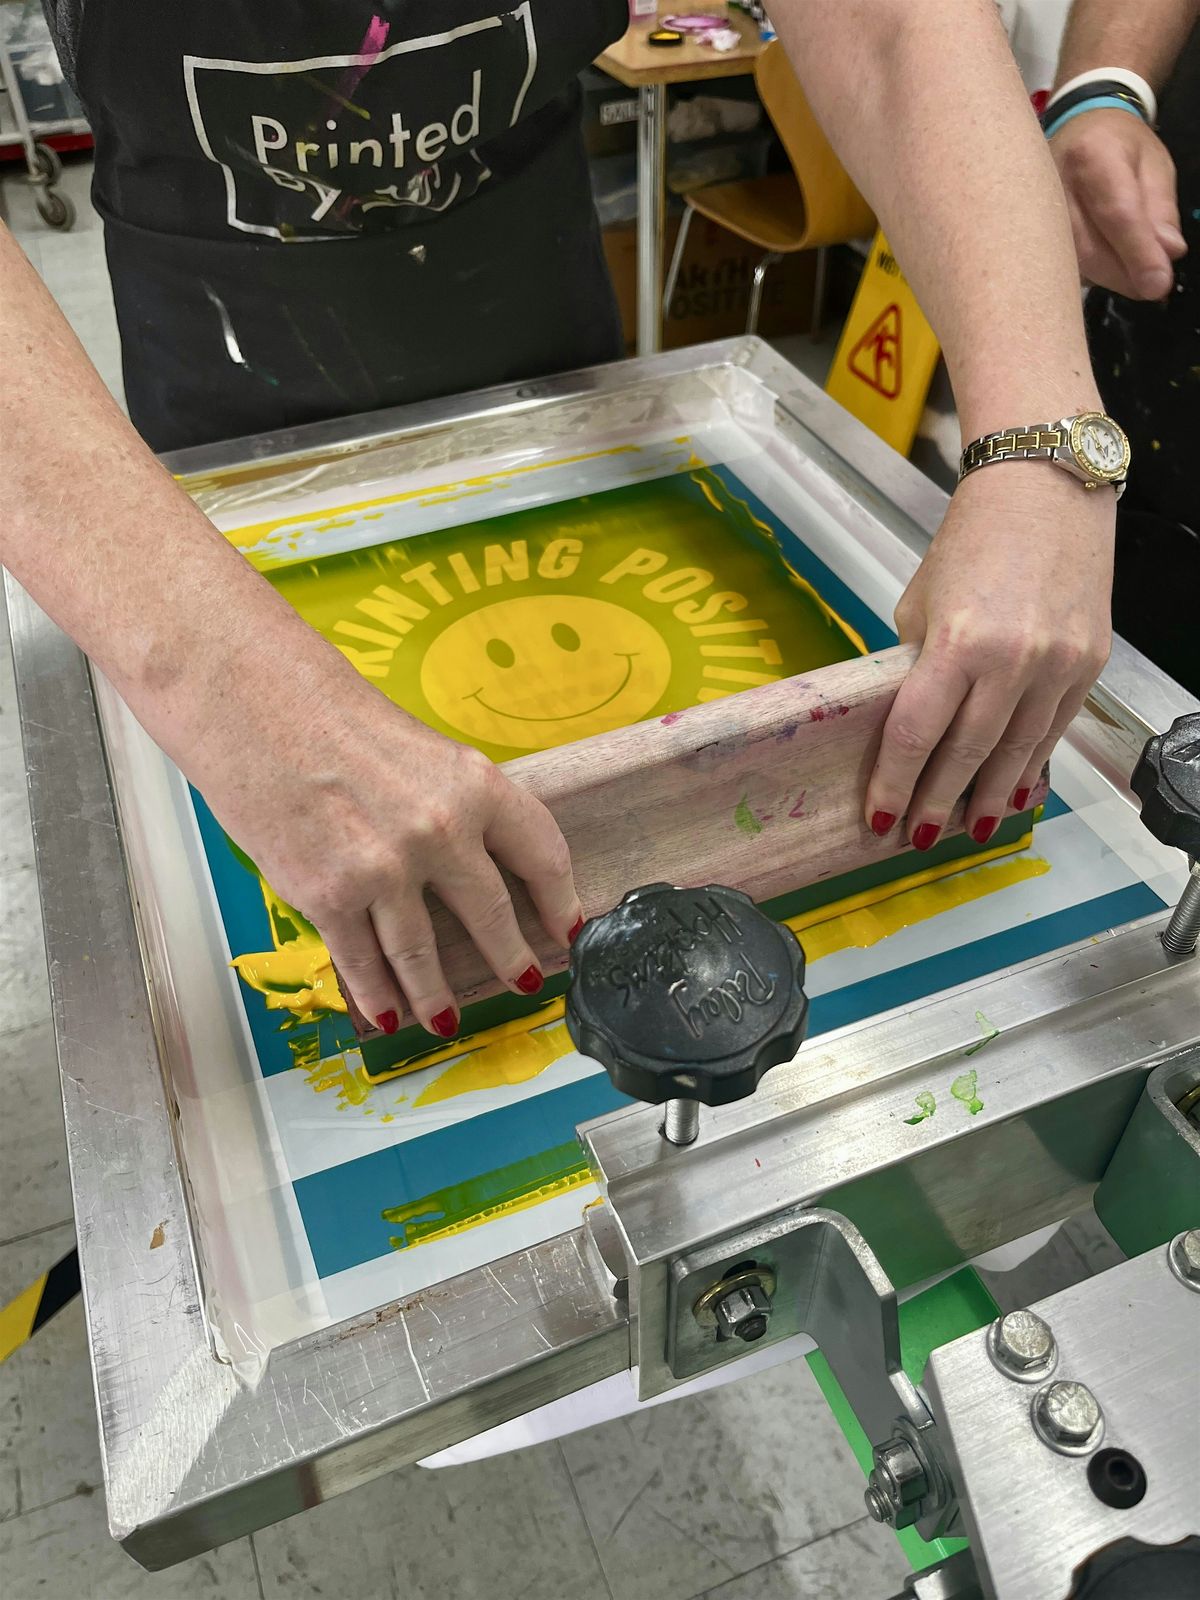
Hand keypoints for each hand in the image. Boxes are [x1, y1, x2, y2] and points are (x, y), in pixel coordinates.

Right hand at [199, 664, 581, 1037]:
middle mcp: (439, 832)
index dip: (559, 899)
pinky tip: (386, 1014)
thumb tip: (473, 861)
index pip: (541, 854)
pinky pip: (363, 962)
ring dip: (436, 996)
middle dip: (510, 958)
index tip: (565, 927)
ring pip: (423, 956)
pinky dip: (376, 996)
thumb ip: (453, 804)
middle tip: (521, 982)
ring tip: (446, 1017)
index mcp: (475, 785)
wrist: (247, 701)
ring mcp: (383, 871)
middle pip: (492, 916)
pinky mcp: (328, 896)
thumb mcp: (421, 748)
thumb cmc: (328, 714)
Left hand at [865, 463, 1113, 847]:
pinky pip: (1055, 733)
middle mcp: (1014, 660)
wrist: (1046, 491)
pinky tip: (1015, 793)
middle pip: (967, 755)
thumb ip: (916, 667)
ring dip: (989, 798)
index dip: (895, 783)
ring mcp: (1058, 666)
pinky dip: (1032, 768)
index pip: (916, 734)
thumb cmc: (973, 540)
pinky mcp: (1088, 665)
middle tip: (918, 836)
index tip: (880, 815)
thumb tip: (909, 725)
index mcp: (958, 641)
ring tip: (967, 828)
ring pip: (1018, 754)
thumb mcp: (921, 604)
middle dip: (938, 804)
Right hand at [1050, 109, 1185, 299]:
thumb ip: (1161, 210)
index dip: (1138, 253)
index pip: (1116, 213)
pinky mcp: (1026, 230)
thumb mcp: (1154, 166)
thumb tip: (1167, 253)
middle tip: (1150, 287)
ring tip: (1132, 276)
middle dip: (1122, 274)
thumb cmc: (1120, 145)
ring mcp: (1032, 210)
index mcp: (1092, 155)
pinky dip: (1088, 273)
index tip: (1158, 284)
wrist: (1076, 128)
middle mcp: (1053, 183)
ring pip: (1070, 262)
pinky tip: (1107, 267)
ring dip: (1106, 277)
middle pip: (1087, 247)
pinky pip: (1058, 263)